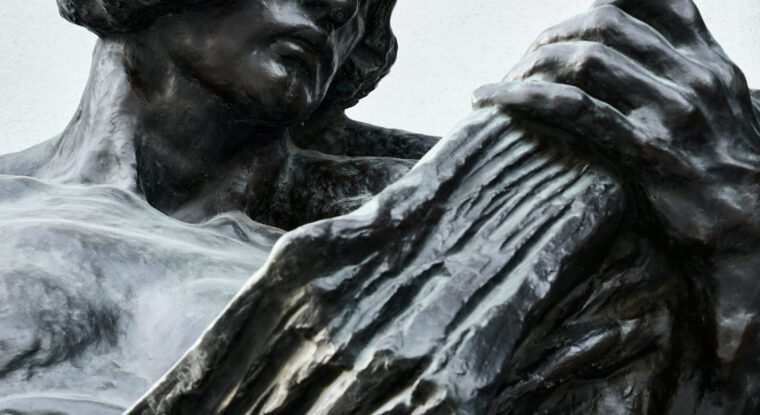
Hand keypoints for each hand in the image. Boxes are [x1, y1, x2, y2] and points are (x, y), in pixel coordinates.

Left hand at [474, 0, 759, 249]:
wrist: (753, 233)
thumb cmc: (725, 179)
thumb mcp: (719, 115)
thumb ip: (682, 80)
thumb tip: (627, 62)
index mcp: (709, 62)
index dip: (603, 1)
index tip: (566, 27)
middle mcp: (693, 76)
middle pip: (606, 23)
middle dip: (554, 35)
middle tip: (525, 59)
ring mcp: (671, 111)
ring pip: (585, 59)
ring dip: (532, 64)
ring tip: (502, 81)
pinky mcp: (646, 149)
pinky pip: (572, 107)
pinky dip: (523, 97)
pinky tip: (491, 99)